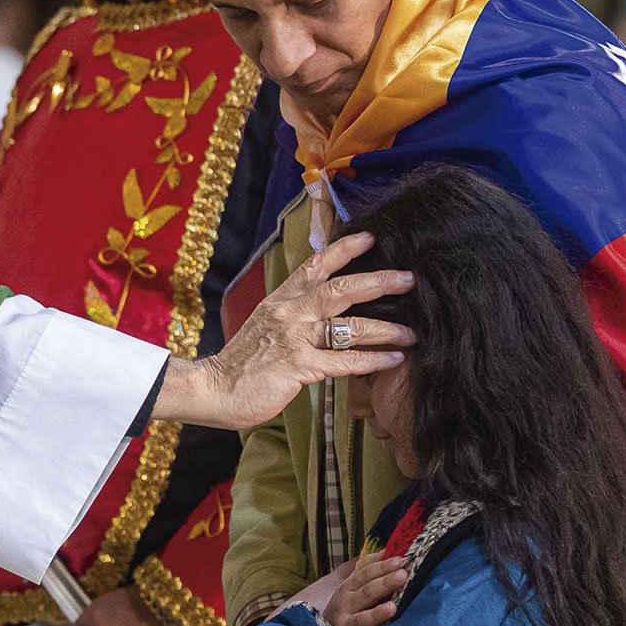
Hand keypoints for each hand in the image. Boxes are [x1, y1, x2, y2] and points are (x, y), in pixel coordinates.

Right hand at [153, 233, 413, 429]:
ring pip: (349, 326)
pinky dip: (373, 360)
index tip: (371, 238)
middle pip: (341, 289)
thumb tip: (325, 311)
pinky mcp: (299, 365)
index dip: (344, 249)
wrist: (215, 388)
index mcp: (282, 299)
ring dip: (385, 328)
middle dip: (378, 282)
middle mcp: (290, 312)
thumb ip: (294, 315)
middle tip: (408, 279)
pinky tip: (393, 359)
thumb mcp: (266, 325)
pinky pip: (345, 361)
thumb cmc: (244, 362)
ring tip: (411, 331)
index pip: (315, 265)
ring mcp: (295, 338)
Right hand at [322, 551, 408, 625]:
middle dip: (384, 584)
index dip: (382, 567)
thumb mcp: (352, 587)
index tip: (400, 560)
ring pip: (362, 619)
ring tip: (392, 607)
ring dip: (377, 613)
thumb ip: (367, 569)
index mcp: (347, 589)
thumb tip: (386, 550)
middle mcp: (345, 605)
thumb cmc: (346, 609)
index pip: (365, 575)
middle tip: (403, 575)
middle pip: (366, 593)